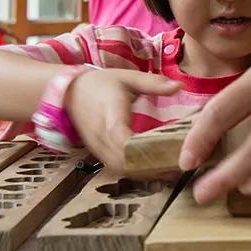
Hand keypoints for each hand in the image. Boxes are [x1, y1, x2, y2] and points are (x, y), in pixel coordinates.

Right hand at [65, 69, 180, 171]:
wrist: (71, 94)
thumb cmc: (102, 84)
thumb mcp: (128, 78)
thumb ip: (153, 84)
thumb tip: (180, 86)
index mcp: (110, 116)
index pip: (120, 137)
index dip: (139, 148)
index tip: (166, 150)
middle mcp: (102, 137)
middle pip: (124, 161)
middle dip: (151, 165)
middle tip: (179, 163)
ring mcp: (98, 149)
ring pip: (122, 169)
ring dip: (145, 172)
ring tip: (172, 170)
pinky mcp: (99, 155)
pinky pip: (118, 169)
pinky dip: (136, 172)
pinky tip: (156, 170)